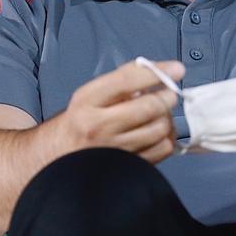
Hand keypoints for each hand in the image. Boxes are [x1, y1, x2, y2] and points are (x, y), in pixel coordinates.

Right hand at [52, 59, 183, 163]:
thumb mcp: (91, 95)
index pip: (126, 80)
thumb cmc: (80, 121)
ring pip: (159, 128)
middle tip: (168, 94)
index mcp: (87, 101)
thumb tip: (159, 71)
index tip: (177, 69)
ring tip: (160, 113)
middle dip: (166, 97)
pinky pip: (162, 149)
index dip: (156, 72)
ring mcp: (113, 150)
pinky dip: (166, 137)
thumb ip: (121, 81)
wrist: (58, 156)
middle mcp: (98, 127)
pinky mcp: (126, 167)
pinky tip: (157, 132)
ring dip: (167, 117)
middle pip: (149, 107)